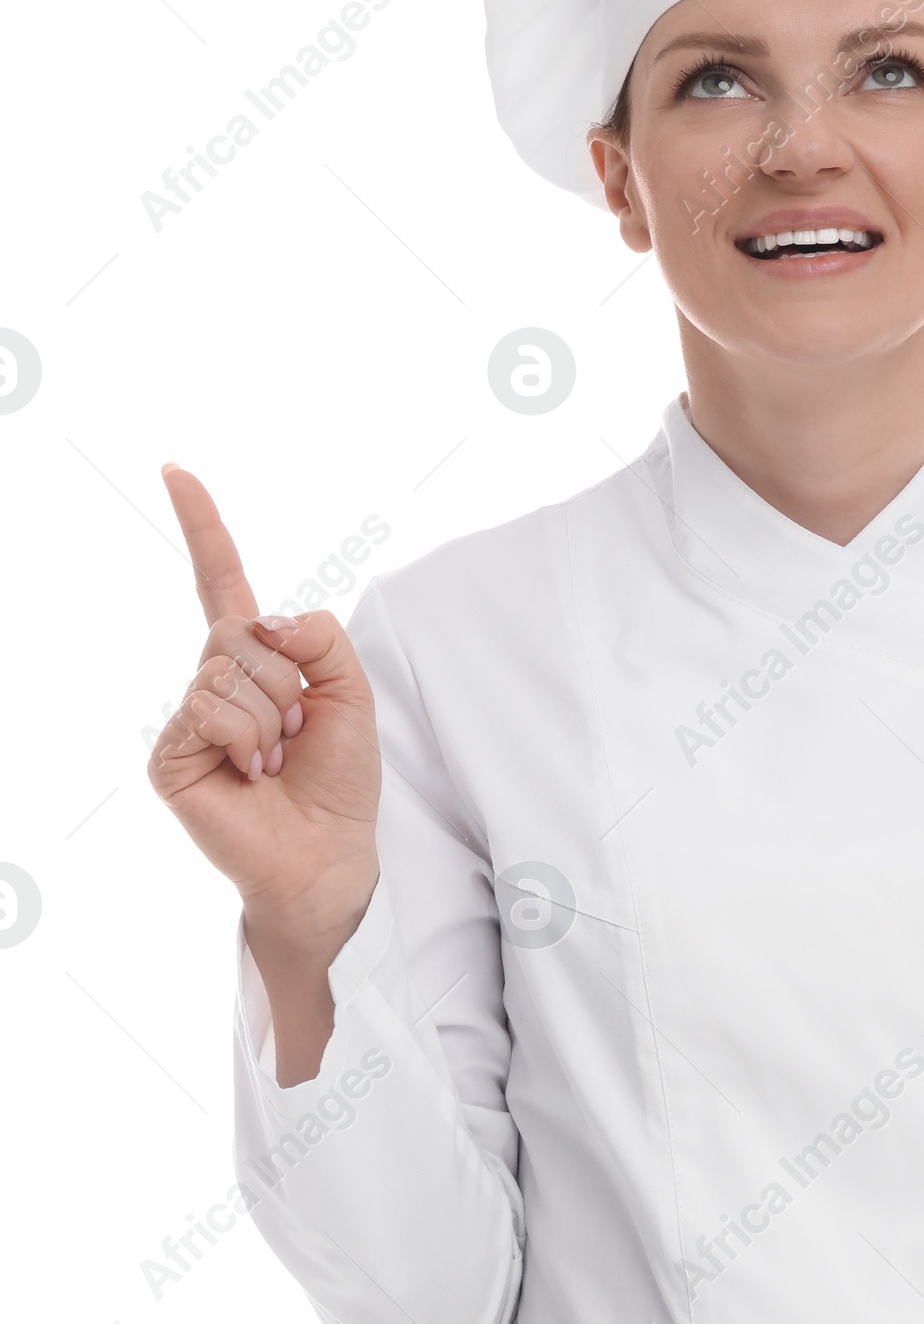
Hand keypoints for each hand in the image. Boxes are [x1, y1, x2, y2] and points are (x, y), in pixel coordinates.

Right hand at [147, 467, 379, 947]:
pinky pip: (211, 710)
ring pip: (230, 672)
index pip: (223, 581)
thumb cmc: (340, 780)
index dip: (203, 526)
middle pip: (242, 631)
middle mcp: (215, 679)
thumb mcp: (351, 692)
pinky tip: (254, 775)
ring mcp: (189, 716)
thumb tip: (259, 622)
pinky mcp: (172, 754)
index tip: (175, 470)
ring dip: (274, 718)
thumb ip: (318, 638)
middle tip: (298, 733)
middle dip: (289, 681)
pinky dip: (249, 741)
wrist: (329, 852)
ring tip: (277, 760)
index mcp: (257, 659)